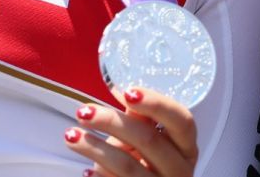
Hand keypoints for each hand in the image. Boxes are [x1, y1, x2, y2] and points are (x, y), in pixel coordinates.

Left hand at [64, 88, 196, 176]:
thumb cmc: (149, 163)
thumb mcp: (149, 141)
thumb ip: (141, 119)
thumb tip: (125, 92)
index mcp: (187, 146)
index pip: (181, 120)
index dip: (157, 104)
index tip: (129, 92)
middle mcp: (179, 168)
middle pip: (149, 140)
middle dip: (113, 122)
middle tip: (85, 112)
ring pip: (127, 165)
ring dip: (95, 148)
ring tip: (72, 135)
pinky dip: (99, 175)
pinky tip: (86, 169)